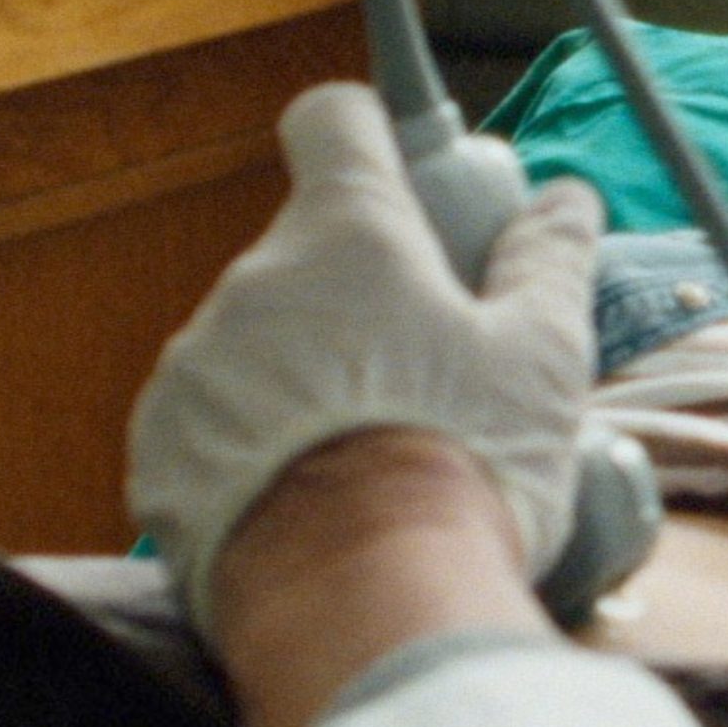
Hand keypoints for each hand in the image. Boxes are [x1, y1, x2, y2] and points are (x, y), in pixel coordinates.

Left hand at [129, 81, 604, 630]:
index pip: (334, 121)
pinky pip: (218, 422)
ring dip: (311, 375)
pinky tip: (322, 500)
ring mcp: (195, 369)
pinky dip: (262, 446)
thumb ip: (550, 262)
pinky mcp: (161, 454)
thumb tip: (565, 201)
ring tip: (380, 455)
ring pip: (262, 342)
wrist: (359, 604)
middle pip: (310, 254)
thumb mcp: (544, 357)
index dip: (373, 139)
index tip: (410, 183)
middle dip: (364, 296)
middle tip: (434, 369)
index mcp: (347, 235)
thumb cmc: (461, 465)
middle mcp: (253, 283)